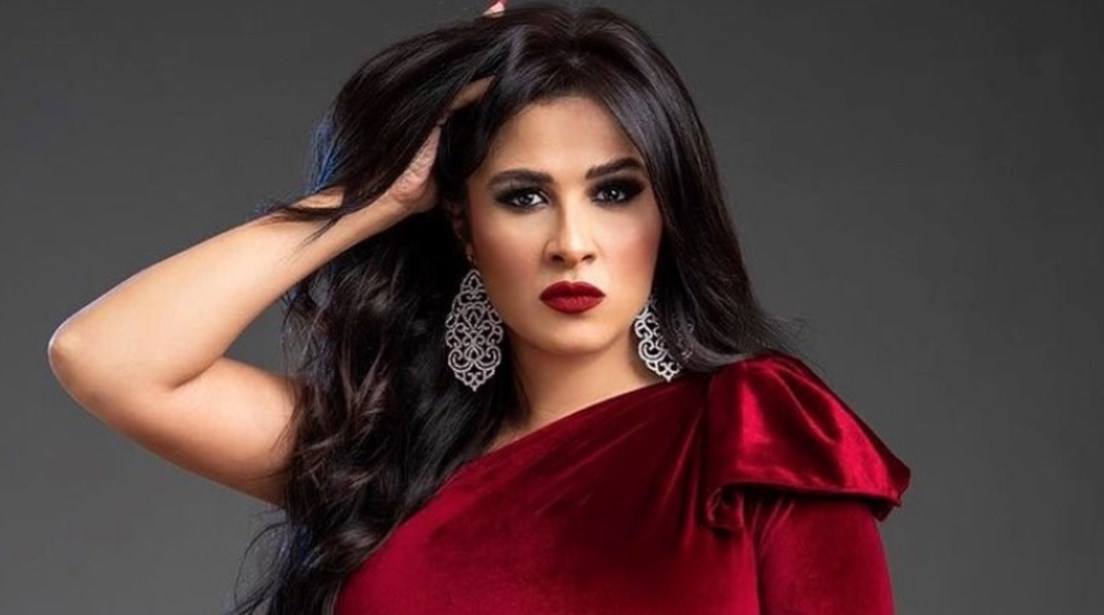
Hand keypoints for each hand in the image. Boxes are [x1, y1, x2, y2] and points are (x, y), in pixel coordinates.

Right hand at [384, 1, 504, 217]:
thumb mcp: (445, 174)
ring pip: (459, 75)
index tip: (502, 36)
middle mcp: (432, 109)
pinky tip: (497, 75)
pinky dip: (477, 87)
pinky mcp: (426, 124)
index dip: (482, 58)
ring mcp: (427, 114)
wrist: (384, 204)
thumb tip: (480, 163)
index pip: (465, 79)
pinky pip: (456, 99)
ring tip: (500, 24)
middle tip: (500, 10)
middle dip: (481, 37)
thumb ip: (461, 159)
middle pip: (461, 66)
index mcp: (439, 117)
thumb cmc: (408, 194)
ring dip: (482, 52)